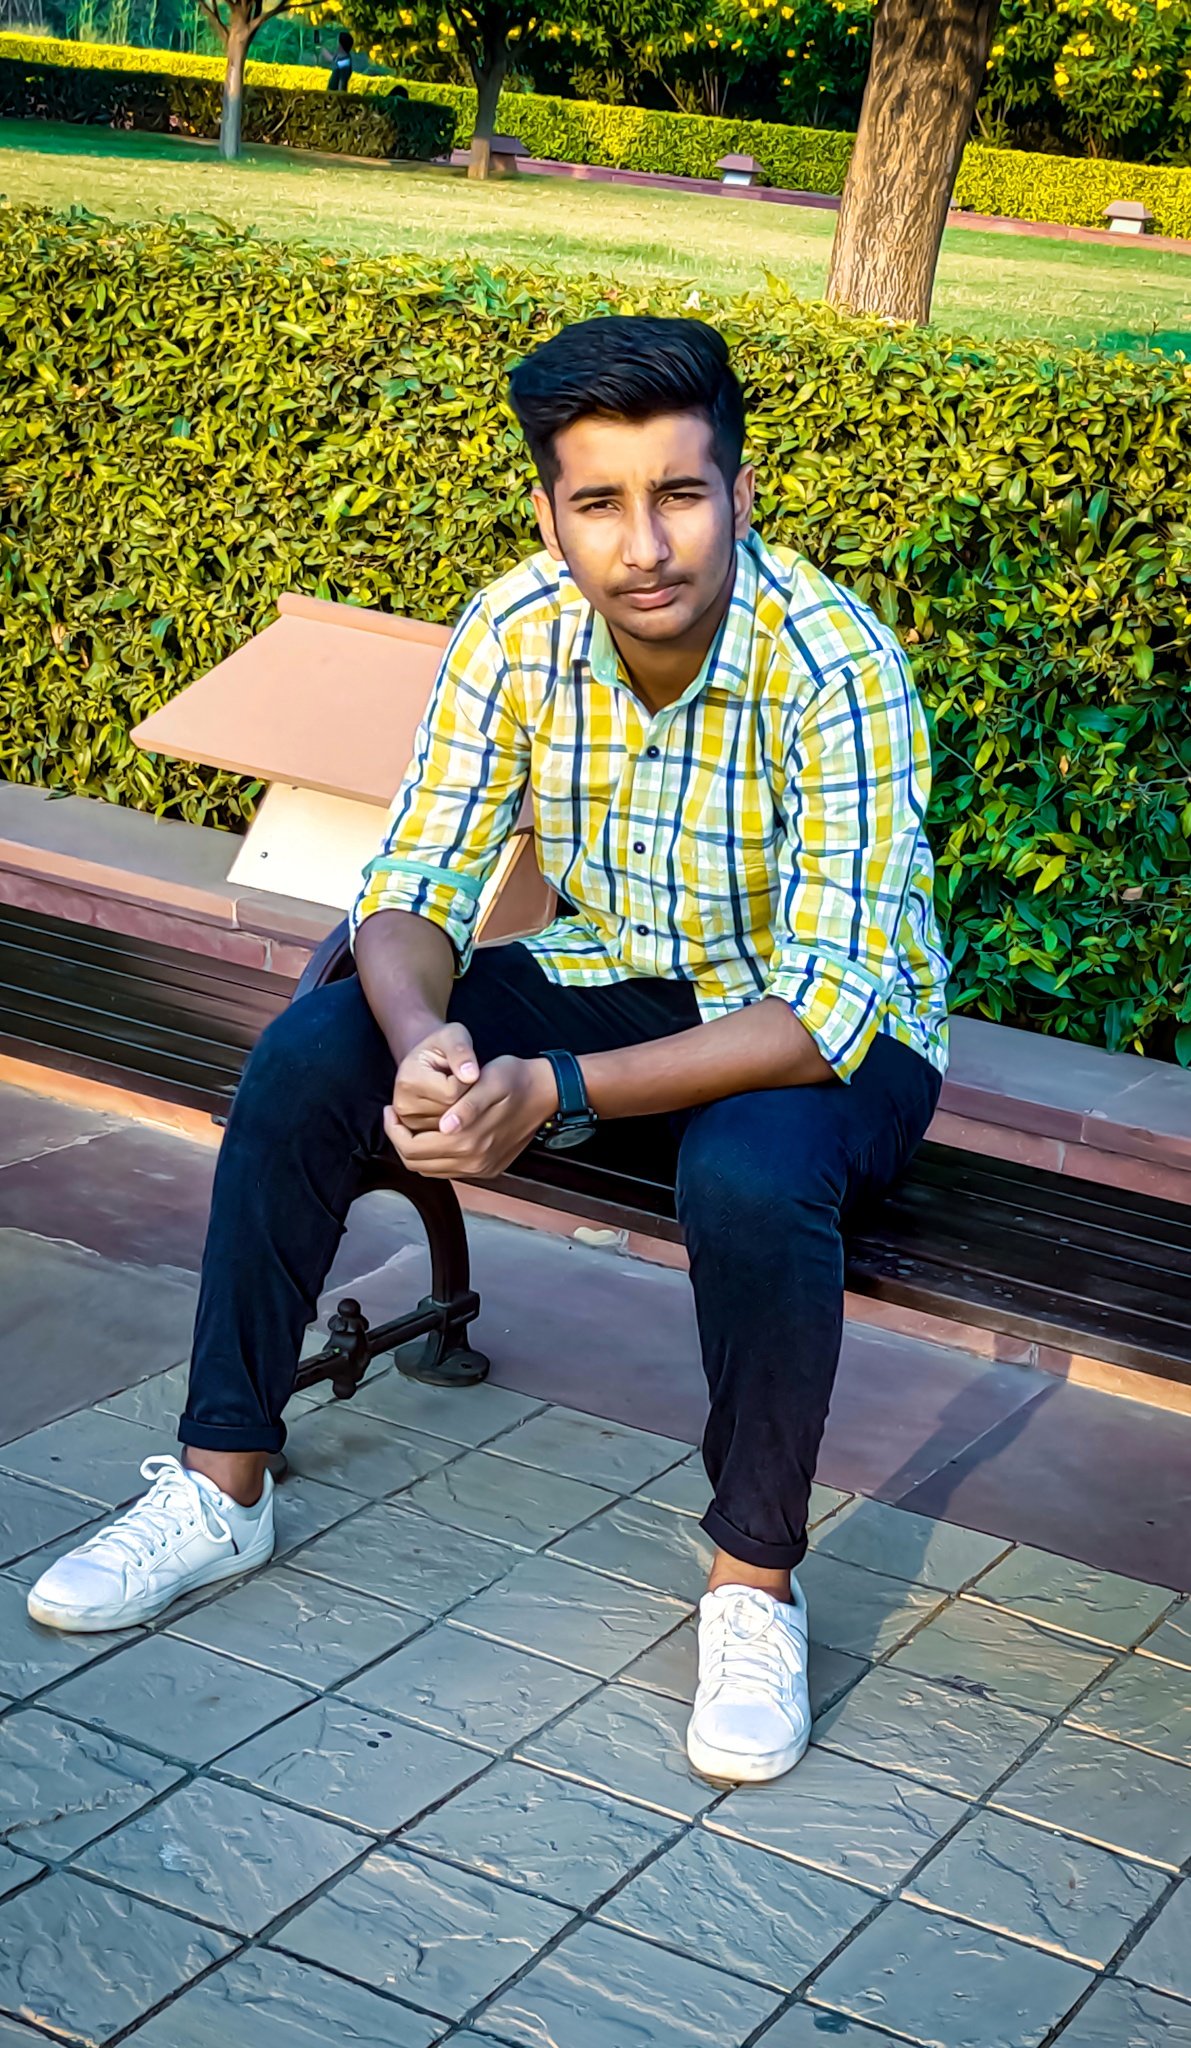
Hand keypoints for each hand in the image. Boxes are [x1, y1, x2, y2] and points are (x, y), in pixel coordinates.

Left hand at [385, 1055, 556, 1179]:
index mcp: (470, 1141)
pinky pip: (449, 1170)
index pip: (414, 1149)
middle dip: (400, 1140)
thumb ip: (466, 1106)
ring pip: (431, 1170)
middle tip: (395, 1117)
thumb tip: (445, 1126)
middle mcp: (474, 1162)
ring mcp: (481, 1168)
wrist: (546, 1092)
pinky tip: (434, 1133)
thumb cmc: (515, 1079)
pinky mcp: (487, 1168)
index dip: (395, 1131)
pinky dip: (434, 1156)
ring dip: (416, 1149)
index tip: (391, 1110)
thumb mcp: (489, 1081)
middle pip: (418, 1164)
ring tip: (411, 1125)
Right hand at [391, 1023, 478, 1134]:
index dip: (466, 1083)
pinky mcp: (416, 1136)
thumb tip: (471, 1075)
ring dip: (461, 1111)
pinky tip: (452, 1106)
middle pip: (451, 1114)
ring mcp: (408, 1124)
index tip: (461, 1070)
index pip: (452, 1094)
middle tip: (458, 1081)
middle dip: (465, 1099)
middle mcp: (403, 1106)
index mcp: (408, 1080)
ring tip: (453, 1092)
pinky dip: (457, 1124)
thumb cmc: (443, 1046)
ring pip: (451, 1129)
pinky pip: (449, 1137)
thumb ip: (461, 1051)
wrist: (428, 1060)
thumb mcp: (453, 1036)